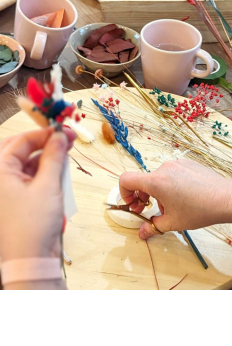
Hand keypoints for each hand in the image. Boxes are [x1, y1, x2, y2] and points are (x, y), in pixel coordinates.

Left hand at [0, 128, 75, 262]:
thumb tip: (60, 135)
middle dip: (44, 142)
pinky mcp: (19, 199)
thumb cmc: (33, 224)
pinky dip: (46, 171)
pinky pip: (31, 177)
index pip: (20, 141)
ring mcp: (8, 189)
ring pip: (27, 163)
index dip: (44, 132)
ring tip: (67, 151)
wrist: (31, 260)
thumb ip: (55, 156)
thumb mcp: (48, 185)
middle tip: (66, 137)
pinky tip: (61, 169)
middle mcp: (0, 178)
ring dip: (47, 156)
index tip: (64, 128)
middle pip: (20, 149)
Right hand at [119, 160, 231, 239]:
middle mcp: (164, 168)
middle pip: (144, 180)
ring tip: (174, 207)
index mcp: (156, 181)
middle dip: (144, 196)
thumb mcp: (172, 222)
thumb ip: (153, 227)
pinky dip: (172, 184)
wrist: (225, 198)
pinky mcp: (188, 163)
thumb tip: (142, 233)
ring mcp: (177, 163)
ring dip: (159, 192)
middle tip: (150, 210)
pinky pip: (173, 173)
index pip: (126, 179)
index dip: (124, 193)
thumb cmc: (198, 210)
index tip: (133, 204)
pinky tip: (186, 197)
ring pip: (160, 178)